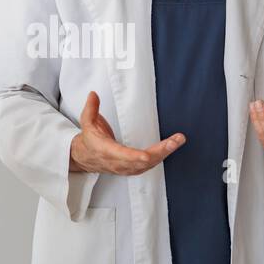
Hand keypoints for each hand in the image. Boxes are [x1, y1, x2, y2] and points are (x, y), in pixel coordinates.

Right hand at [69, 91, 183, 175]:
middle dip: (160, 151)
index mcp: (106, 150)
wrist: (86, 157)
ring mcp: (126, 167)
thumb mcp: (87, 122)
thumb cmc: (89, 141)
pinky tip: (170, 147)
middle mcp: (117, 162)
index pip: (121, 155)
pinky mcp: (132, 169)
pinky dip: (160, 157)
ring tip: (177, 141)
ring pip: (148, 164)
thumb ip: (91, 108)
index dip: (134, 157)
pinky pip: (149, 166)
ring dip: (164, 153)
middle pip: (141, 161)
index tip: (146, 155)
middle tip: (175, 141)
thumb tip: (93, 95)